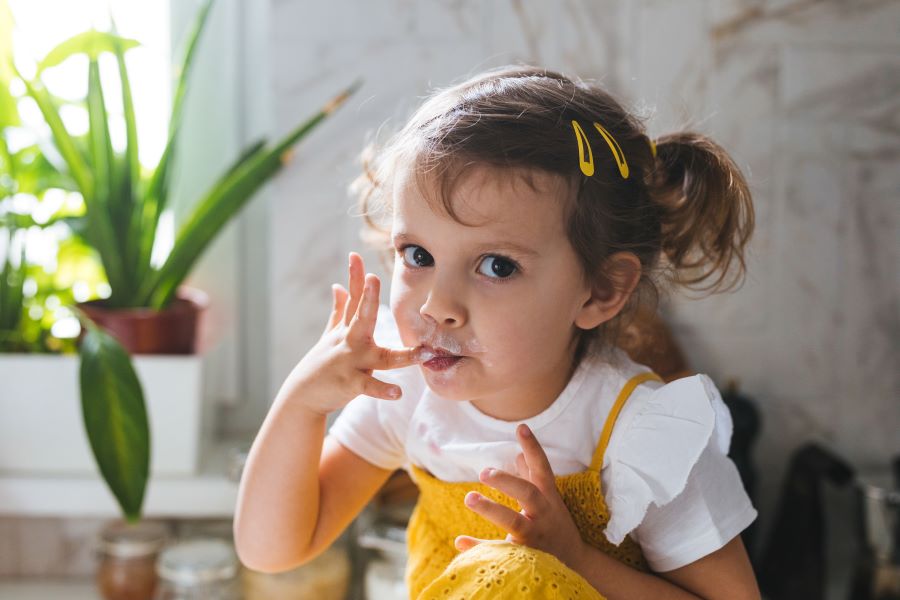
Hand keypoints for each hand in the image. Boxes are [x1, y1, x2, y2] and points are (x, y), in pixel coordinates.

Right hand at [279, 252, 426, 415]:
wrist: (303, 396)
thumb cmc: (321, 364)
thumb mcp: (329, 334)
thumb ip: (339, 310)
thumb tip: (338, 286)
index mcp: (347, 329)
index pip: (353, 298)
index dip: (355, 277)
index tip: (355, 255)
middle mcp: (350, 342)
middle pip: (362, 317)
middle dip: (368, 298)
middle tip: (374, 279)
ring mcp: (351, 363)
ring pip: (381, 357)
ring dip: (402, 356)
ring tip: (422, 353)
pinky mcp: (351, 384)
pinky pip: (371, 387)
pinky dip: (383, 390)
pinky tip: (398, 393)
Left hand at [455, 424, 588, 569]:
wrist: (576, 564)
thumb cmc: (555, 524)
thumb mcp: (548, 499)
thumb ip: (532, 477)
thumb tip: (518, 454)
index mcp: (549, 498)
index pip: (542, 469)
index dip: (533, 448)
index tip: (521, 427)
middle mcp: (544, 515)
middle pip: (528, 494)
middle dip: (507, 482)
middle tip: (484, 472)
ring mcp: (535, 538)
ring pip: (515, 523)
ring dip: (492, 509)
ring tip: (470, 497)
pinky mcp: (525, 557)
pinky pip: (500, 553)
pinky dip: (479, 547)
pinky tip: (460, 540)